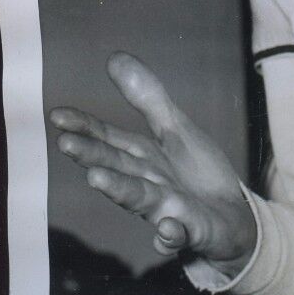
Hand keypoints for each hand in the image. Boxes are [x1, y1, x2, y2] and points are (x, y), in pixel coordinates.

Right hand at [50, 53, 255, 268]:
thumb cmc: (199, 175)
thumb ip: (148, 100)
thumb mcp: (176, 130)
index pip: (109, 139)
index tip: (58, 116)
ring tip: (97, 178)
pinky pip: (177, 237)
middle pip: (117, 166)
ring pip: (140, 199)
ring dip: (119, 189)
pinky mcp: (189, 233)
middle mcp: (147, 183)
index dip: (85, 128)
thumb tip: (115, 57)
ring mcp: (166, 210)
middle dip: (92, 156)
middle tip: (66, 143)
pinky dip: (171, 235)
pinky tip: (168, 228)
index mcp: (143, 157)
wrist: (235, 217)